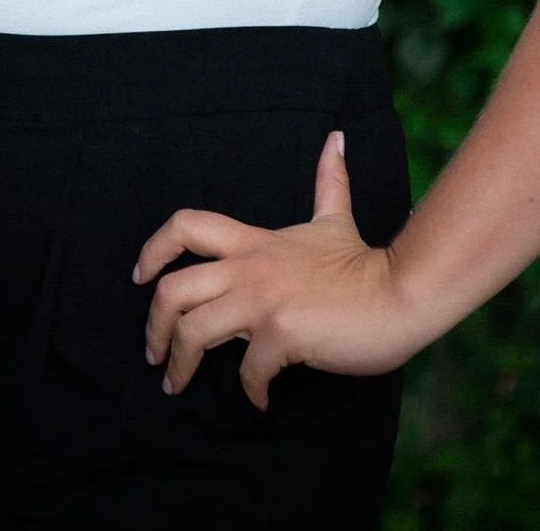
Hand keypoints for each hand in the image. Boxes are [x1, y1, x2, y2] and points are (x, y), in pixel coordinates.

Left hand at [133, 129, 425, 411]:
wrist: (398, 294)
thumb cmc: (363, 264)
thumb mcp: (335, 218)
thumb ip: (328, 182)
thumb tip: (336, 140)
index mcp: (254, 243)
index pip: (186, 226)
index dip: (153, 249)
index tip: (141, 277)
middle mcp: (249, 268)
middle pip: (172, 289)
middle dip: (152, 327)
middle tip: (155, 354)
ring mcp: (263, 301)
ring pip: (192, 331)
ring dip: (179, 365)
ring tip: (178, 385)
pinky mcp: (282, 334)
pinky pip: (247, 371)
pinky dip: (248, 393)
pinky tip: (258, 400)